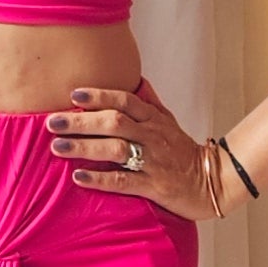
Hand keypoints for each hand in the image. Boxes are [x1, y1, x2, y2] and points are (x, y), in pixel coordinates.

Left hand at [44, 79, 234, 219]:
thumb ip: (151, 103)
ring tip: (58, 147)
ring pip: (116, 149)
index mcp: (154, 119)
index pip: (125, 100)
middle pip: (115, 122)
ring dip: (84, 147)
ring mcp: (153, 161)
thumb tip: (138, 80)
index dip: (100, 95)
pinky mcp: (154, 186)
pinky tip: (79, 176)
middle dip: (81, 121)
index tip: (73, 94)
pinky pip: (123, 181)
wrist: (214, 182)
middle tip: (52, 122)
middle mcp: (152, 136)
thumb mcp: (170, 122)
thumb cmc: (184, 152)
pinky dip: (100, 179)